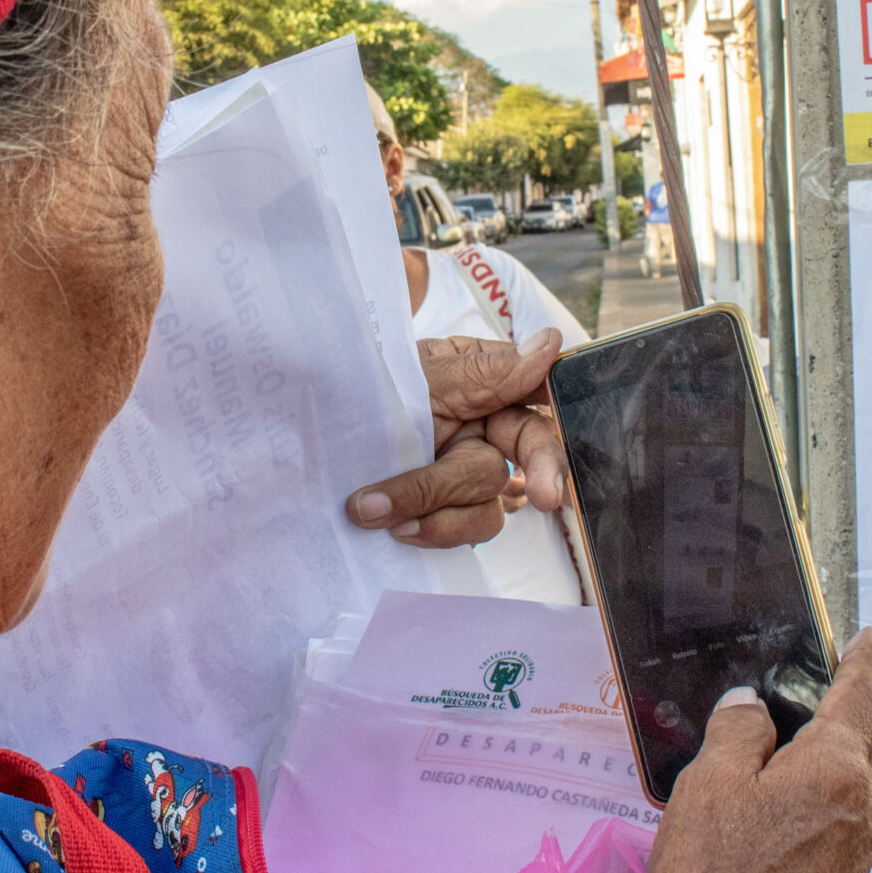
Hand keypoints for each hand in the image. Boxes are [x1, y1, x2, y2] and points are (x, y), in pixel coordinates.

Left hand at [344, 332, 567, 547]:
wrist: (305, 441)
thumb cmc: (360, 392)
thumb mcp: (416, 377)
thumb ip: (484, 371)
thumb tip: (550, 343)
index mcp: (484, 378)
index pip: (539, 387)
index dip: (562, 403)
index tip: (566, 412)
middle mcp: (484, 425)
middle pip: (533, 448)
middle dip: (543, 470)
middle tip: (549, 498)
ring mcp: (466, 472)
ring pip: (492, 498)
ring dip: (441, 506)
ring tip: (379, 508)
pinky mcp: (447, 512)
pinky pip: (465, 527)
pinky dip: (433, 529)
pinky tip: (396, 527)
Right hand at [638, 631, 871, 872]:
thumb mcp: (708, 785)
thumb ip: (738, 731)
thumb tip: (756, 706)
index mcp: (837, 770)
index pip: (861, 696)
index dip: (863, 660)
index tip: (868, 639)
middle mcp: (866, 807)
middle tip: (839, 691)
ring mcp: (862, 850)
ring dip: (864, 751)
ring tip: (811, 742)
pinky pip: (863, 815)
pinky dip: (848, 789)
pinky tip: (799, 797)